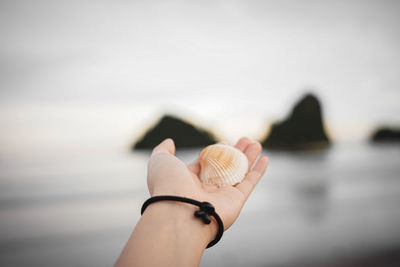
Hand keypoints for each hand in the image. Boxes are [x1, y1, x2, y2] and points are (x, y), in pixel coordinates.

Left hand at [147, 137, 268, 230]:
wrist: (179, 211)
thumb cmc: (168, 185)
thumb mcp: (160, 161)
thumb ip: (164, 150)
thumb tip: (170, 141)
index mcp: (189, 181)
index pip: (206, 164)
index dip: (216, 152)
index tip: (224, 141)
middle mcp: (206, 190)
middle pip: (226, 167)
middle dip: (235, 153)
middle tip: (245, 140)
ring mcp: (222, 196)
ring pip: (239, 173)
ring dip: (248, 157)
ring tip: (255, 142)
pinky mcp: (236, 201)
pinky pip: (250, 183)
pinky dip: (258, 171)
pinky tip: (265, 158)